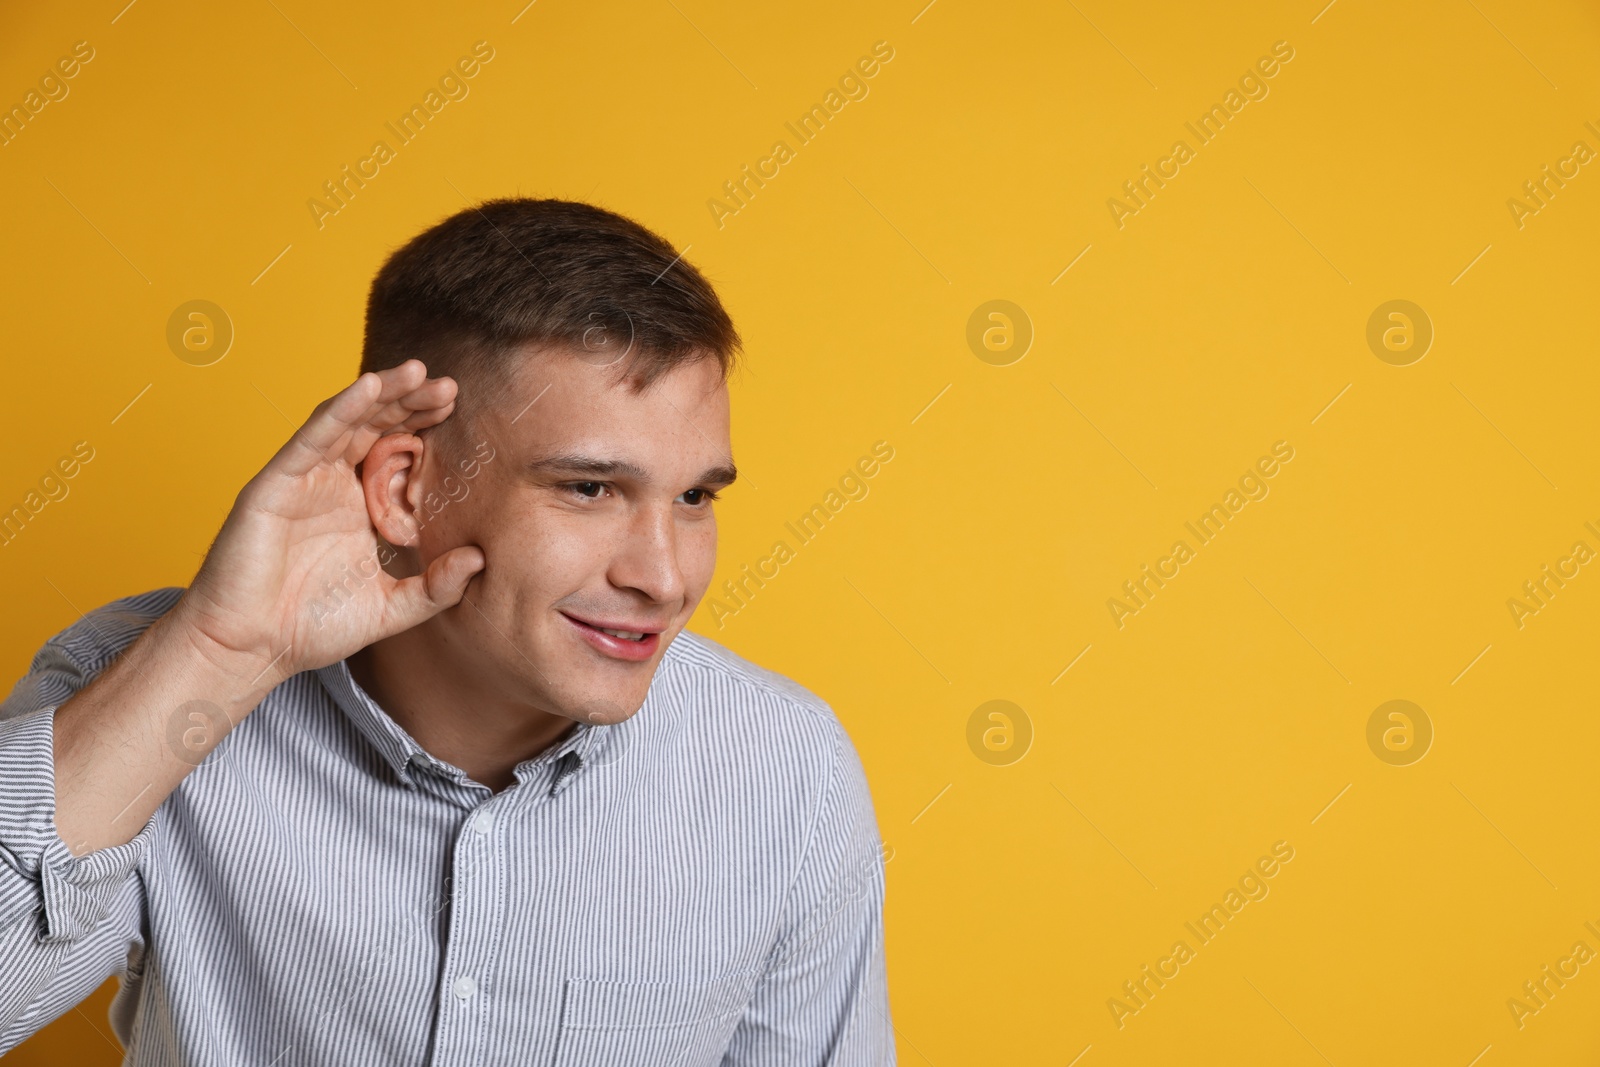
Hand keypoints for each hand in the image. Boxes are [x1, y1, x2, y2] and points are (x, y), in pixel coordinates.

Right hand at [175, 360, 484, 688]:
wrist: (251, 649)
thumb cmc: (313, 627)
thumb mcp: (392, 608)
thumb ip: (437, 588)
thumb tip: (480, 558)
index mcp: (361, 506)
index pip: (397, 452)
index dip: (425, 427)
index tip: (458, 409)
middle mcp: (333, 485)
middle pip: (376, 427)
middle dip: (411, 402)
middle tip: (449, 386)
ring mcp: (304, 480)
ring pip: (347, 421)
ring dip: (382, 393)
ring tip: (418, 372)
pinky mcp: (276, 484)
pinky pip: (312, 438)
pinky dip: (341, 409)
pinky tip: (369, 386)